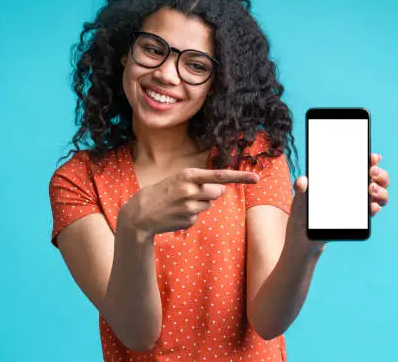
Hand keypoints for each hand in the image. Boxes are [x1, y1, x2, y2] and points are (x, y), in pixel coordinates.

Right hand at [120, 168, 259, 239]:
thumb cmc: (162, 192)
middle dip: (211, 192)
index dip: (240, 177)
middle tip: (192, 193)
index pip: (219, 175)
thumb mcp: (178, 179)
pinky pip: (199, 216)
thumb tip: (221, 190)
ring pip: (209, 204)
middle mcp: (191, 190)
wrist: (140, 214)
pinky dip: (191, 215)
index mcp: (188, 175)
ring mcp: (190, 207)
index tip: (256, 179)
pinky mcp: (189, 221)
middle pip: (218, 191)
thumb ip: (200, 181)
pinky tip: (177, 214)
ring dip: (200, 204)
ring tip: (180, 204)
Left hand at [286, 152, 390, 255]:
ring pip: (380, 195)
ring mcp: (359, 204)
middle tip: (372, 172)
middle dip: (380, 174)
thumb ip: (300, 188)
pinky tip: (372, 207)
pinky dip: (375, 208)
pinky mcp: (359, 219)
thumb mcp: (300, 197)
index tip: (373, 157)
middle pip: (377, 178)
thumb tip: (302, 181)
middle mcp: (355, 189)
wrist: (304, 235)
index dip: (371, 159)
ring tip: (371, 189)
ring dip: (381, 191)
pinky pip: (372, 212)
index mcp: (343, 178)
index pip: (362, 165)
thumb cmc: (303, 211)